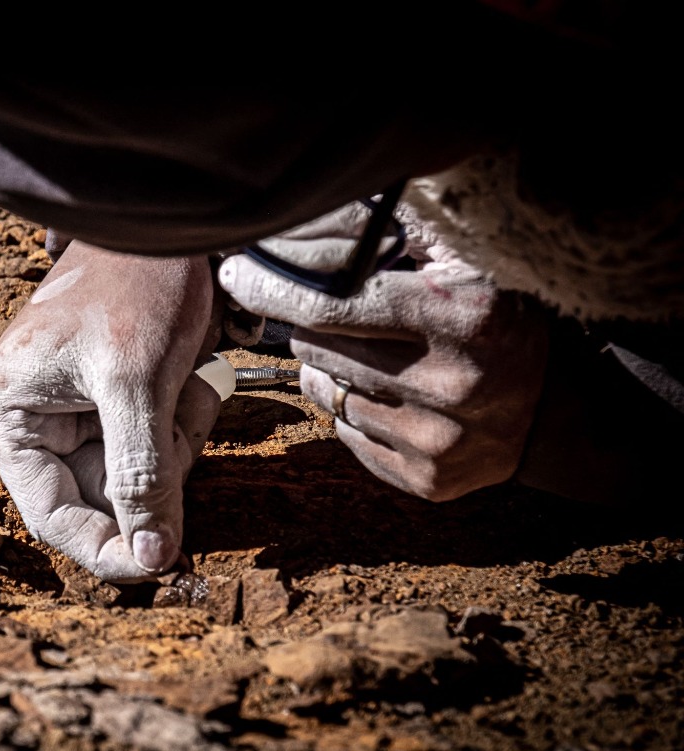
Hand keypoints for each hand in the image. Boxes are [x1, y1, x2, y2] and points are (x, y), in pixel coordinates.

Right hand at [0, 241, 218, 580]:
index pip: (52, 516)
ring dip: (173, 446)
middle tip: (180, 416)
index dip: (108, 549)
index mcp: (4, 414)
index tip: (164, 567)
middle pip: (99, 500)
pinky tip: (187, 384)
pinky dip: (179, 428)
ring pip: (133, 480)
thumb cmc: (134, 282)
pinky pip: (150, 452)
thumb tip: (150, 559)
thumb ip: (140, 475)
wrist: (165, 222)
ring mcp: (65, 416)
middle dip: (154, 472)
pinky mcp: (103, 408)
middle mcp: (24, 422)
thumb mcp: (136, 382)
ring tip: (184, 385)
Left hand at [216, 202, 549, 500]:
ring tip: (368, 356)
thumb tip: (312, 225)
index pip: (336, 304)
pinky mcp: (427, 481)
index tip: (238, 275)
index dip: (277, 288)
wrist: (554, 413)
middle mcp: (451, 384)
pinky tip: (387, 397)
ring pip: (328, 395)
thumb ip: (399, 243)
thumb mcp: (468, 268)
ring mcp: (437, 441)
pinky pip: (348, 436)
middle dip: (312, 328)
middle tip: (332, 318)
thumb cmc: (498, 324)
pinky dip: (352, 412)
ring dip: (330, 371)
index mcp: (462, 319)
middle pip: (321, 350)